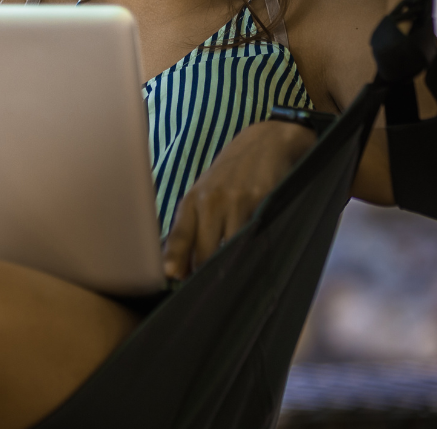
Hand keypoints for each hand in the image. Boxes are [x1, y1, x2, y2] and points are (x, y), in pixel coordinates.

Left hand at [162, 120, 315, 279]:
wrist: (265, 142)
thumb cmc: (230, 175)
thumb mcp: (205, 194)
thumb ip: (192, 226)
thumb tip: (177, 266)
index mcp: (192, 201)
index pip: (179, 235)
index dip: (175, 257)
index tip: (171, 276)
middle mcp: (210, 201)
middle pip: (205, 249)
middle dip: (206, 273)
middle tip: (208, 293)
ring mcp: (236, 202)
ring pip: (230, 246)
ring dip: (231, 266)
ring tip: (232, 282)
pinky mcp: (261, 201)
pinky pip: (255, 235)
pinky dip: (253, 250)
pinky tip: (253, 260)